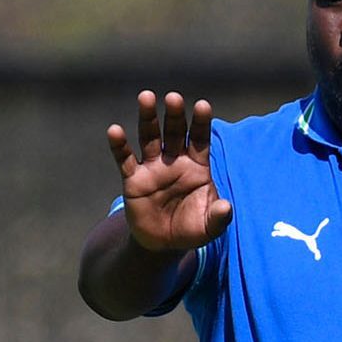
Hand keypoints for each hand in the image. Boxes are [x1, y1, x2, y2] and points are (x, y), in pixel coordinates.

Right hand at [107, 90, 232, 252]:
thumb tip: (227, 207)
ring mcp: (153, 168)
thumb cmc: (191, 229)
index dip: (201, 122)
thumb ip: (219, 217)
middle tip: (173, 97)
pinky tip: (115, 131)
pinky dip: (119, 146)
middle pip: (175, 132)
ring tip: (146, 97)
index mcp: (197, 166)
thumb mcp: (209, 227)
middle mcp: (174, 161)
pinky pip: (125, 160)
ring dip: (148, 118)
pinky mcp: (133, 180)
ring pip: (150, 138)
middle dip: (174, 115)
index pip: (200, 139)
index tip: (202, 105)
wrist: (164, 243)